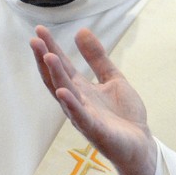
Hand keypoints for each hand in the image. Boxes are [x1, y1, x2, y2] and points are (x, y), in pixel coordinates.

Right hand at [31, 26, 156, 174]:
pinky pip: (81, 117)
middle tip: (35, 39)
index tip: (40, 30)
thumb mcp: (113, 79)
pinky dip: (71, 105)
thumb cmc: (124, 115)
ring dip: (56, 76)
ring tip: (48, 56)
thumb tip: (81, 30)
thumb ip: (98, 58)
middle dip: (45, 59)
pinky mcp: (96, 130)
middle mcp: (78, 102)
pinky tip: (63, 92)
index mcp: (82, 90)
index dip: (51, 48)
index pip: (62, 66)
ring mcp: (84, 116)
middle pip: (57, 78)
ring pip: (65, 95)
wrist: (140, 144)